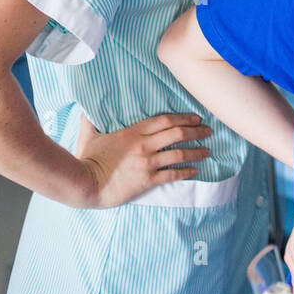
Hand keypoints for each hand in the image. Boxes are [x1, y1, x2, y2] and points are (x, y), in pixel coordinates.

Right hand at [77, 111, 211, 208]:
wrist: (85, 184)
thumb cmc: (87, 159)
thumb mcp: (89, 135)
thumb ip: (91, 120)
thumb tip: (86, 109)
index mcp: (132, 132)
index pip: (165, 120)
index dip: (183, 117)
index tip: (195, 118)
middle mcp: (143, 145)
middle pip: (177, 133)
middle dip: (196, 131)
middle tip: (208, 131)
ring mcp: (147, 163)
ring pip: (179, 153)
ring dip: (196, 151)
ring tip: (207, 151)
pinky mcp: (147, 180)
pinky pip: (172, 174)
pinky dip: (186, 172)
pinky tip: (195, 170)